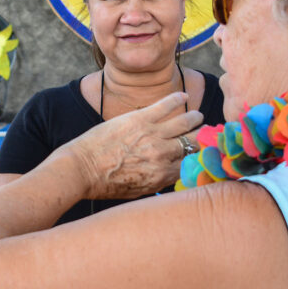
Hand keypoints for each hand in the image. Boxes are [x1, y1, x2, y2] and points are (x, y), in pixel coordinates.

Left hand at [61, 92, 202, 199]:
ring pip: (184, 123)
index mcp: (162, 175)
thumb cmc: (105, 184)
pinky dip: (176, 99)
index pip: (191, 164)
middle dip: (202, 138)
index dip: (199, 157)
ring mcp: (152, 135)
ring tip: (197, 116)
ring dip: (194, 119)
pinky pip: (165, 105)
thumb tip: (173, 176)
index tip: (204, 151)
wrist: (81, 169)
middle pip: (192, 144)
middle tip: (207, 133)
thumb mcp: (137, 192)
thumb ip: (158, 183)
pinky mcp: (139, 118)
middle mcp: (162, 155)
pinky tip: (183, 96)